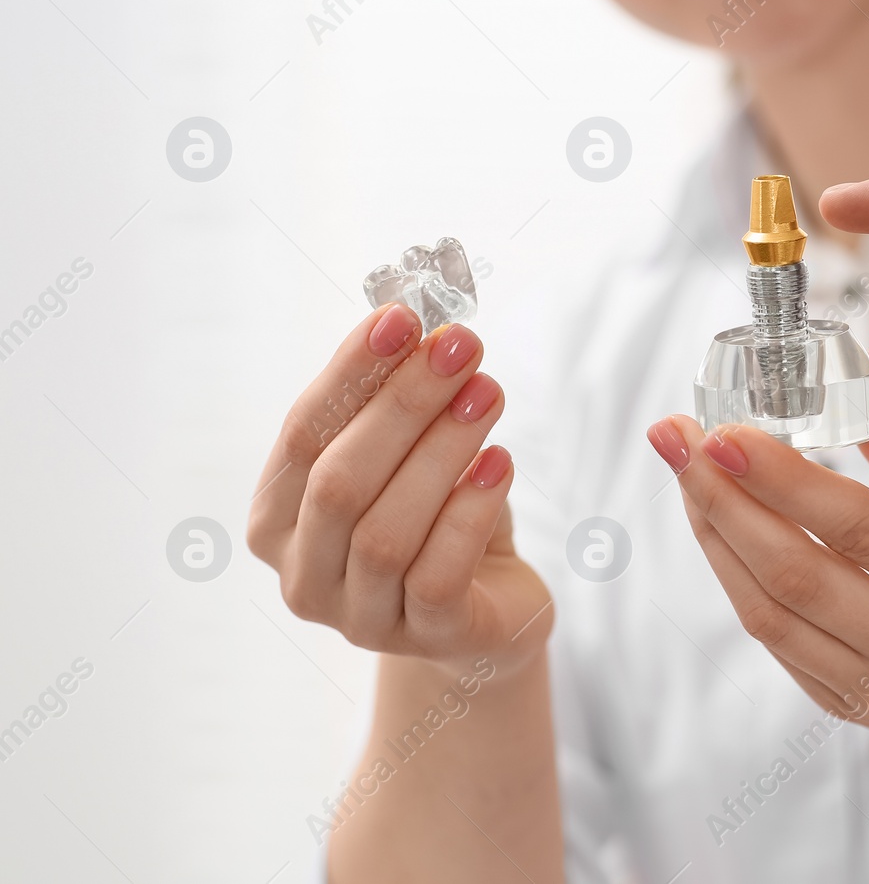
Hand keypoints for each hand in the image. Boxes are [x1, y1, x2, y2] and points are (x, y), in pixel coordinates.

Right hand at [247, 306, 552, 677]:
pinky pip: (437, 575)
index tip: (402, 319)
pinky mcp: (427, 639)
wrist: (488, 609)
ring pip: (386, 531)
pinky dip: (468, 512)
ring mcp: (360, 619)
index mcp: (277, 520)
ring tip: (489, 393)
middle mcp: (304, 576)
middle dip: (403, 405)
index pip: (301, 435)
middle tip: (461, 348)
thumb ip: (392, 402)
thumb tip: (416, 326)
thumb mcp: (407, 458)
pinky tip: (500, 462)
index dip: (350, 374)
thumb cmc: (436, 519)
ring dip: (442, 450)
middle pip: (340, 483)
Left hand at [648, 359, 868, 879]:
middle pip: (795, 573)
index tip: (721, 429)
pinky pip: (779, 645)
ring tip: (689, 476)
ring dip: (716, 539)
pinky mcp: (852, 713)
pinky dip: (739, 582)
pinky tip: (724, 530)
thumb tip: (864, 371)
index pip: (859, 528)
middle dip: (721, 500)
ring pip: (770, 614)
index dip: (782, 479)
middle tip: (675, 437)